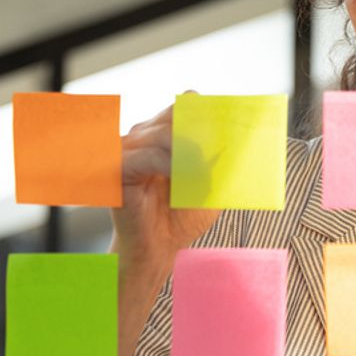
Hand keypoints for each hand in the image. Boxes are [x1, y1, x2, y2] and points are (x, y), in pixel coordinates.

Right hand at [110, 94, 220, 266]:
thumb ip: (219, 162)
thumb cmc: (181, 217)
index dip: (206, 113)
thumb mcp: (210, 185)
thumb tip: (238, 143)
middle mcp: (142, 136)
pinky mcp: (117, 168)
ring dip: (188, 153)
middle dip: (199, 132)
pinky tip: (181, 179)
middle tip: (216, 153)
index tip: (230, 127)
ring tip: (200, 176)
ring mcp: (127, 150)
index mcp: (163, 134)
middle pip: (174, 114)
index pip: (184, 105)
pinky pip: (147, 156)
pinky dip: (170, 165)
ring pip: (163, 134)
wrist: (159, 249)